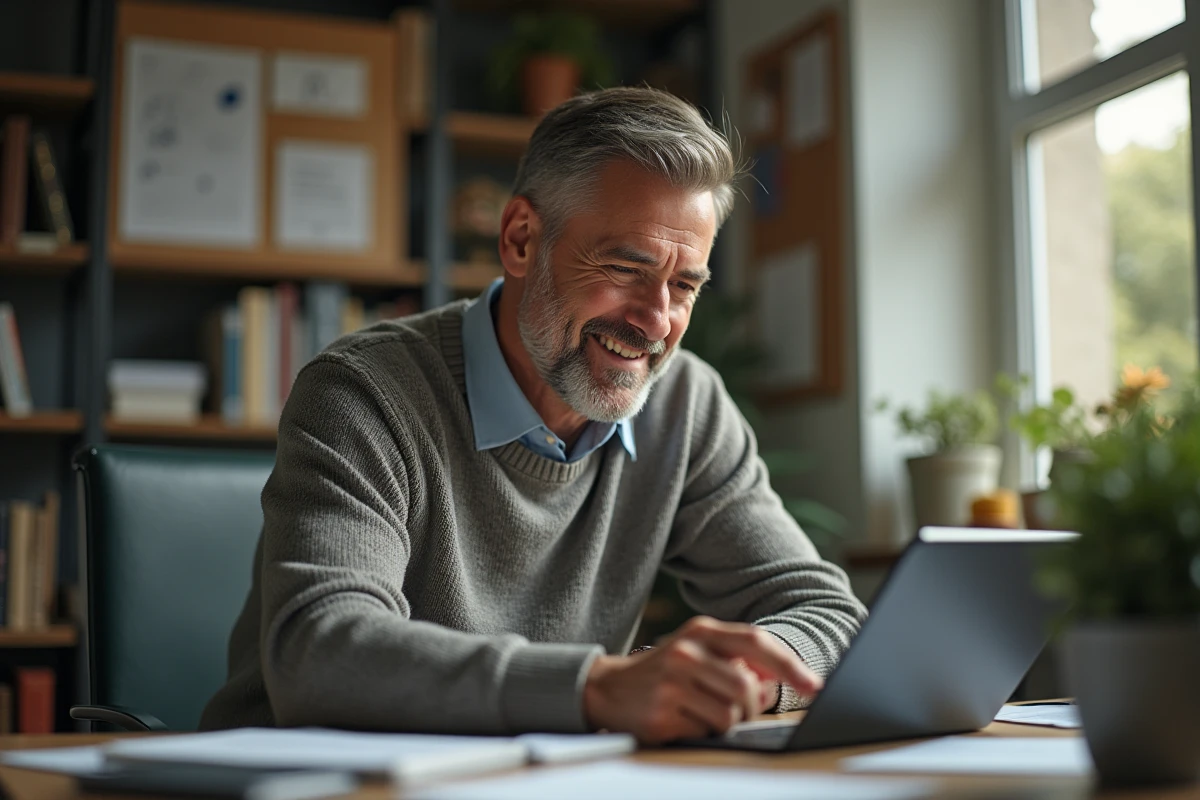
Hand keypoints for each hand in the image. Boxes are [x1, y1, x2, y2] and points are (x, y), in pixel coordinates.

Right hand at [582, 616, 821, 744]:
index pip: (756, 642)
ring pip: (728, 715)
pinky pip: (704, 732)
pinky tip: (682, 720)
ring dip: (725, 722)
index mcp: (702, 631)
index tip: (814, 686)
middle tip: (739, 712)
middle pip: (745, 688)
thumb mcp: (701, 656)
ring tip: (702, 713)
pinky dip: (702, 732)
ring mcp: (672, 682)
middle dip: (751, 708)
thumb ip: (739, 665)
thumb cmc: (667, 672)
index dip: (789, 665)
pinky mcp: (661, 713)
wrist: (608, 688)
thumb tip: (772, 685)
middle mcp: (686, 652)